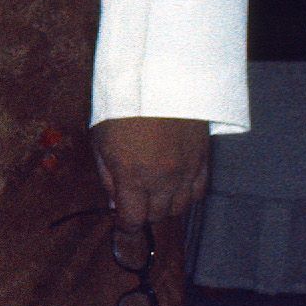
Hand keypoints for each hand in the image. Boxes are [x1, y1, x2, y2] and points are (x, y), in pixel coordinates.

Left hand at [91, 116, 209, 225]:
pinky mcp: (203, 160)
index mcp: (133, 176)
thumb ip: (108, 177)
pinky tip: (175, 187)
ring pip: (180, 208)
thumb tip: (116, 204)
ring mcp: (187, 171)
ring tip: (154, 192)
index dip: (126, 226)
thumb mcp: (101, 141)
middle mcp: (163, 179)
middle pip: (157, 215)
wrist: (161, 79)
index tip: (122, 223)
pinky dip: (186, 195)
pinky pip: (198, 192)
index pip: (133, 220)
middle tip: (134, 199)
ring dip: (165, 205)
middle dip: (143, 213)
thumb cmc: (123, 107)